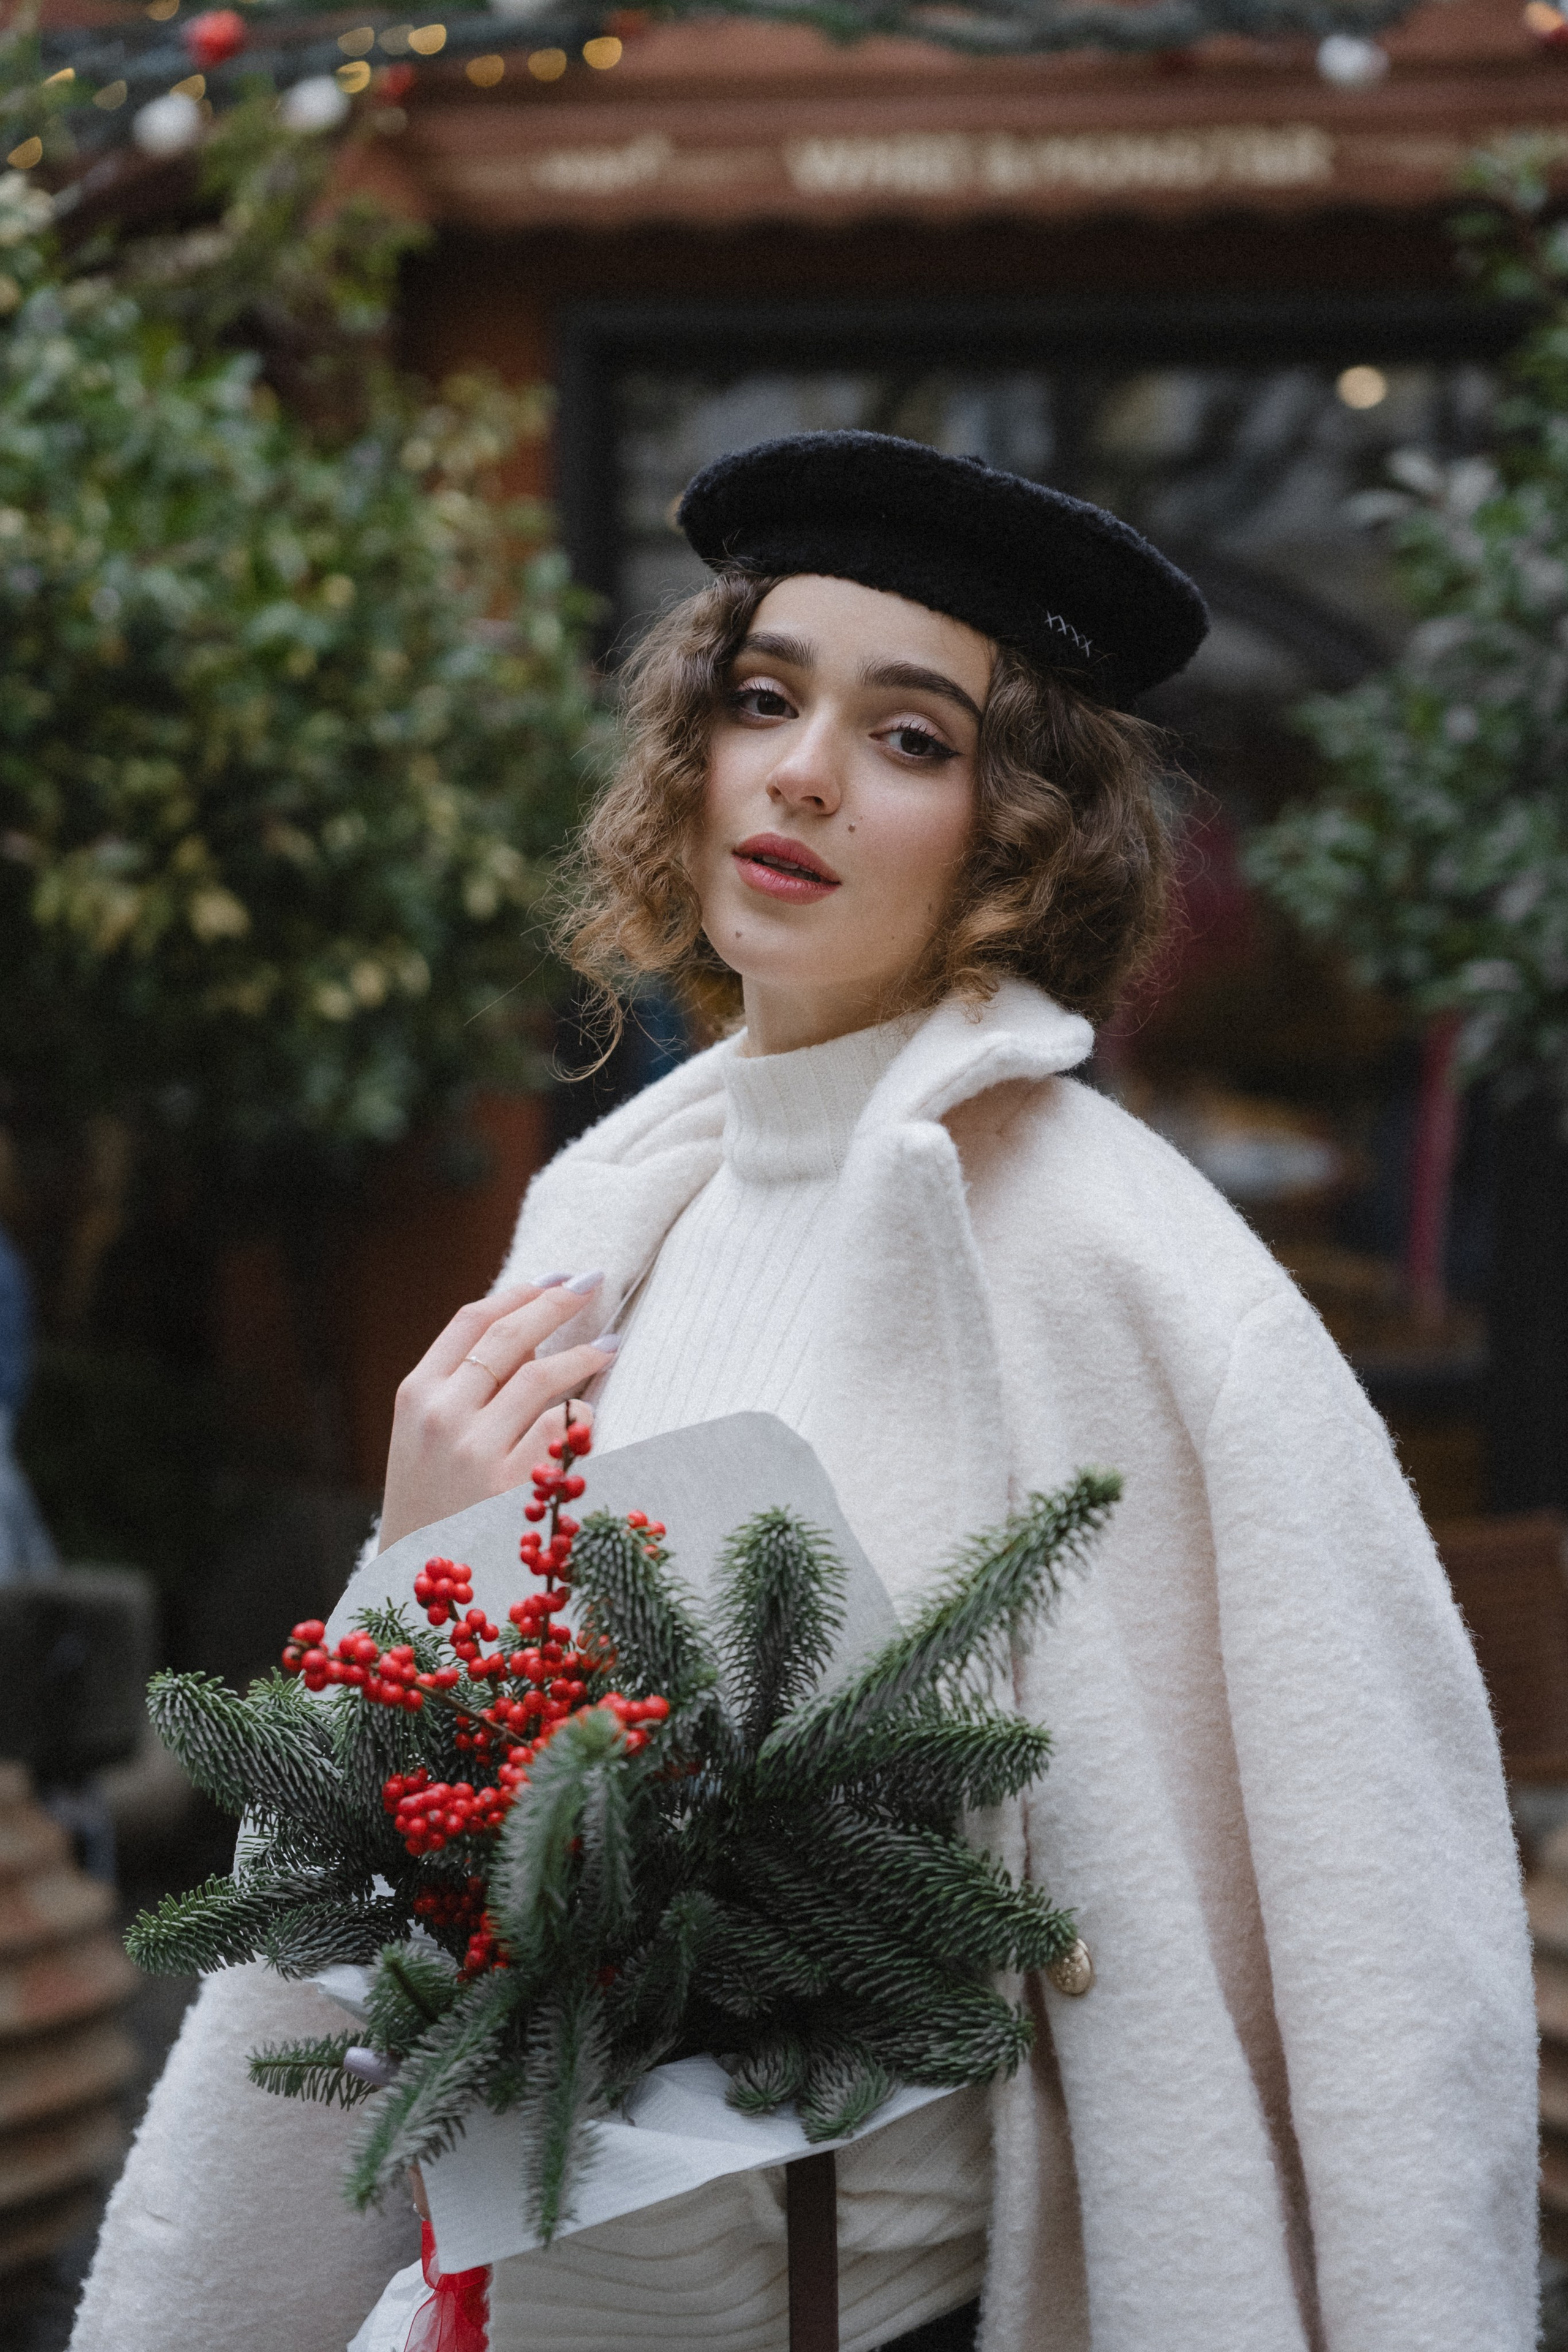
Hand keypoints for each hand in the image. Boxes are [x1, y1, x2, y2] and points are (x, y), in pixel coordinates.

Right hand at [378, 1274, 616, 1550]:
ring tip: (611, 1346)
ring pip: (544, 1378)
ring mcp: (478, 1452)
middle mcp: (442, 1416)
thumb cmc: (428, 1507)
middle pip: (512, 1336)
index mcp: (414, 1396)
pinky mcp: (516, 1489)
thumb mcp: (422, 1439)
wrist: (415, 1587)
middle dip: (559, 1302)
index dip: (519, 1292)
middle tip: (594, 1285)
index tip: (554, 1278)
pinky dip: (582, 1418)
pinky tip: (588, 1420)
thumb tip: (530, 1335)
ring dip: (585, 1356)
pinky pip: (567, 1431)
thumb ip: (464, 1387)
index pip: (471, 1321)